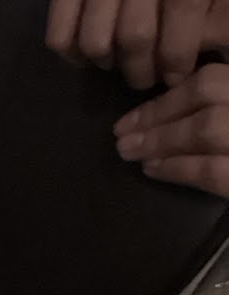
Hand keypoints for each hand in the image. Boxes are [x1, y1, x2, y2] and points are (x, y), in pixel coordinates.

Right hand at [45, 0, 228, 89]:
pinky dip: (70, 54)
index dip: (181, 49)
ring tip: (116, 62)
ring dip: (107, 63)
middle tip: (146, 77)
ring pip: (95, 41)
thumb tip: (208, 39)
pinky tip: (86, 55)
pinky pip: (59, 35)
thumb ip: (210, 4)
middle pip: (136, 33)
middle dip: (141, 69)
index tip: (176, 74)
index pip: (183, 5)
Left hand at [115, 63, 228, 191]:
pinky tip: (154, 170)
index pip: (213, 78)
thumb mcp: (226, 123)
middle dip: (158, 114)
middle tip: (121, 136)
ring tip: (130, 153)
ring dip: (162, 139)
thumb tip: (168, 115)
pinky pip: (214, 169)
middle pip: (207, 91)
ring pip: (207, 126)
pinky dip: (180, 168)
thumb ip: (214, 111)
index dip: (169, 95)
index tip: (134, 115)